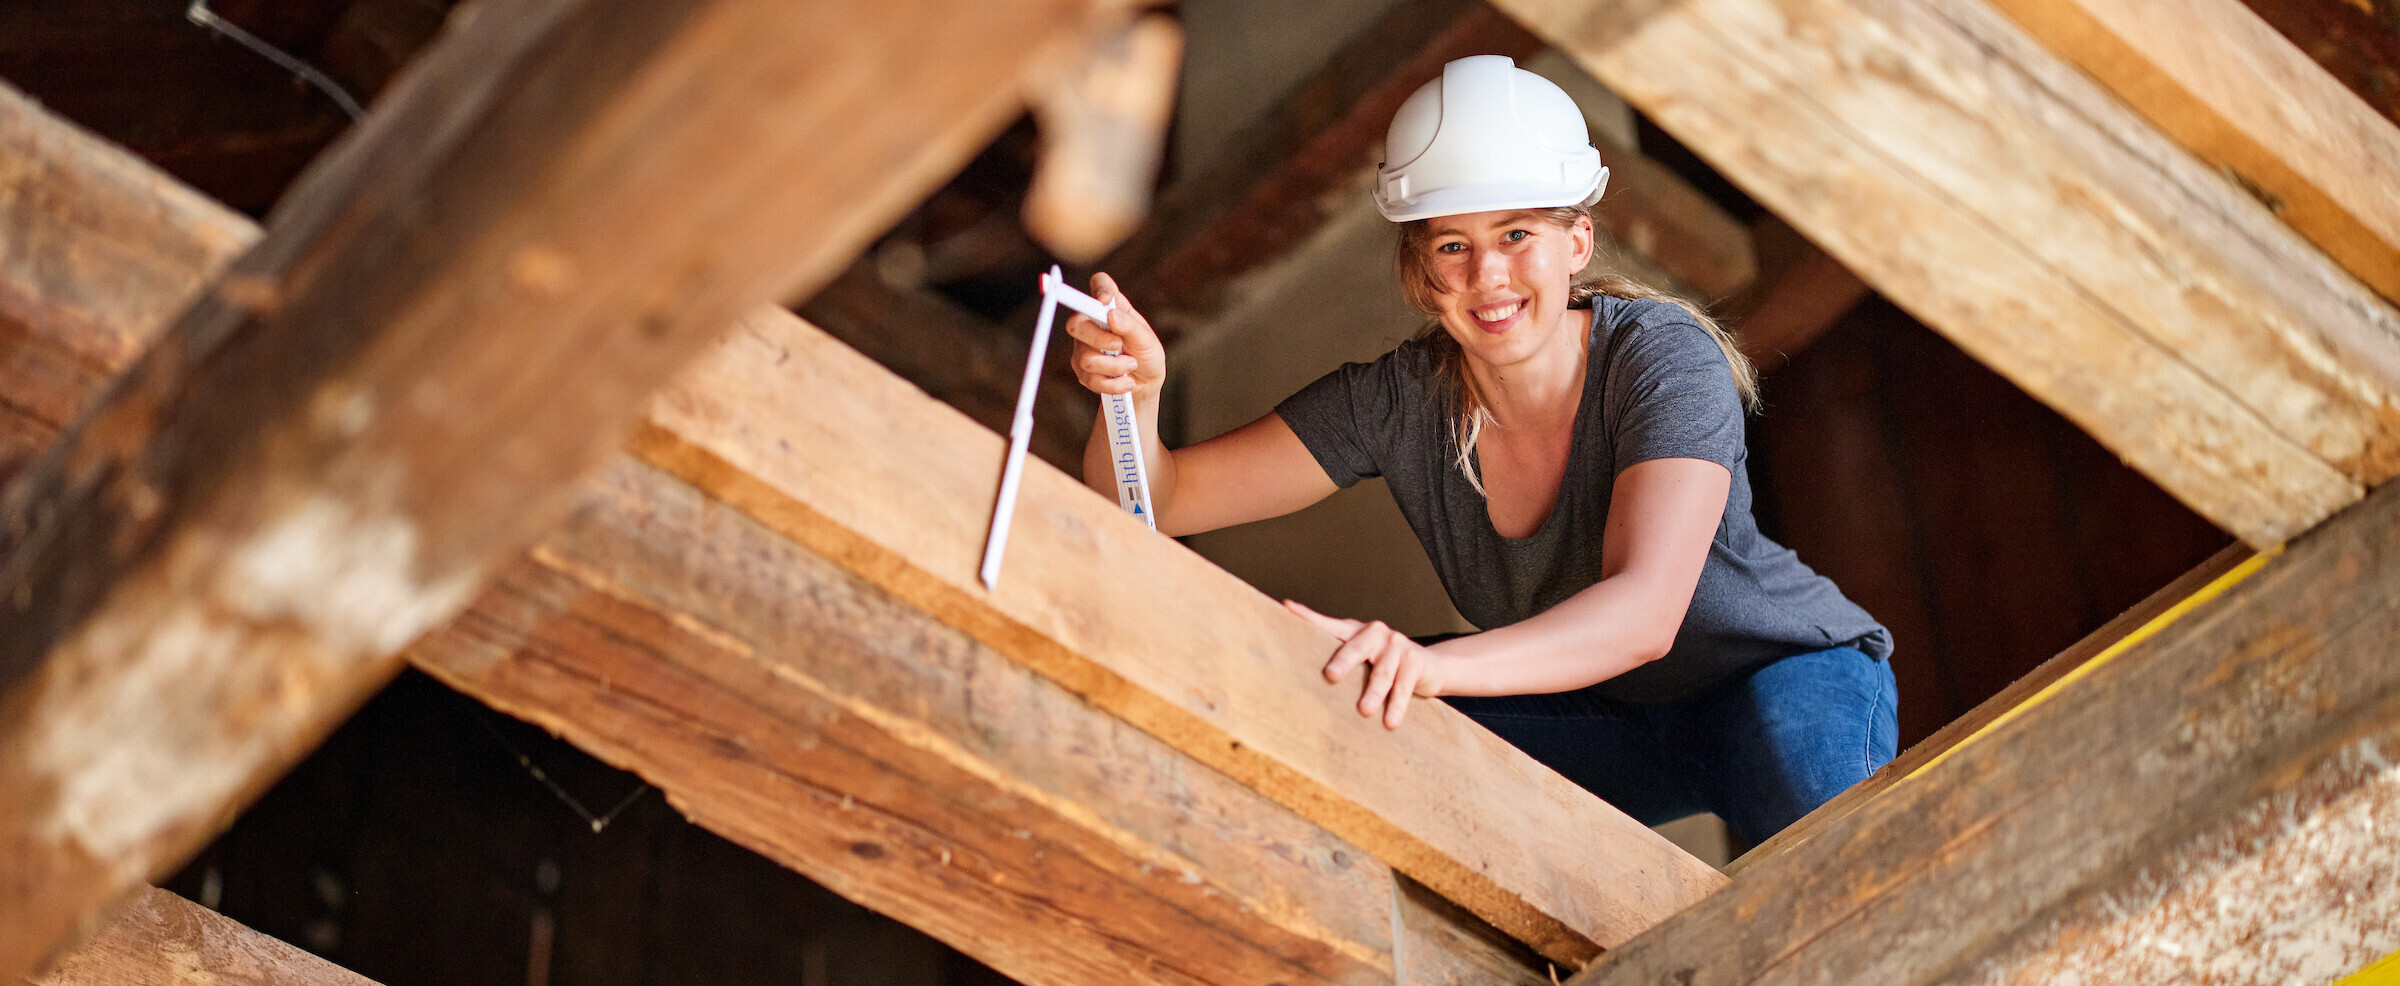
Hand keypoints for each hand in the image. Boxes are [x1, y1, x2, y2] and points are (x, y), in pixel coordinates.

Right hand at [1063, 272, 1164, 400]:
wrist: (1145, 384)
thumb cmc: (1147, 355)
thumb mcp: (1146, 340)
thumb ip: (1130, 326)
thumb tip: (1110, 315)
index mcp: (1112, 307)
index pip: (1099, 283)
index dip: (1098, 288)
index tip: (1105, 301)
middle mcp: (1092, 323)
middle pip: (1075, 323)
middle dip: (1098, 339)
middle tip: (1118, 345)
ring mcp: (1083, 347)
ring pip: (1085, 357)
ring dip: (1114, 366)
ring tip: (1131, 366)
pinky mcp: (1082, 369)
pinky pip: (1090, 378)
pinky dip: (1113, 383)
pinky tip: (1126, 382)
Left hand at [1284, 600, 1446, 728]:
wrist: (1430, 666)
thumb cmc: (1385, 664)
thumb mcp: (1362, 659)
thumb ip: (1338, 661)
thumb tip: (1300, 677)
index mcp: (1356, 632)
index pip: (1329, 624)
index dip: (1308, 616)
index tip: (1287, 607)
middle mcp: (1376, 633)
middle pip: (1356, 648)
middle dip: (1343, 661)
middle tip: (1331, 676)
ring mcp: (1397, 645)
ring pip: (1382, 673)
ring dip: (1374, 693)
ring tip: (1365, 711)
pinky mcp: (1415, 661)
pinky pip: (1404, 686)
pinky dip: (1397, 705)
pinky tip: (1390, 722)